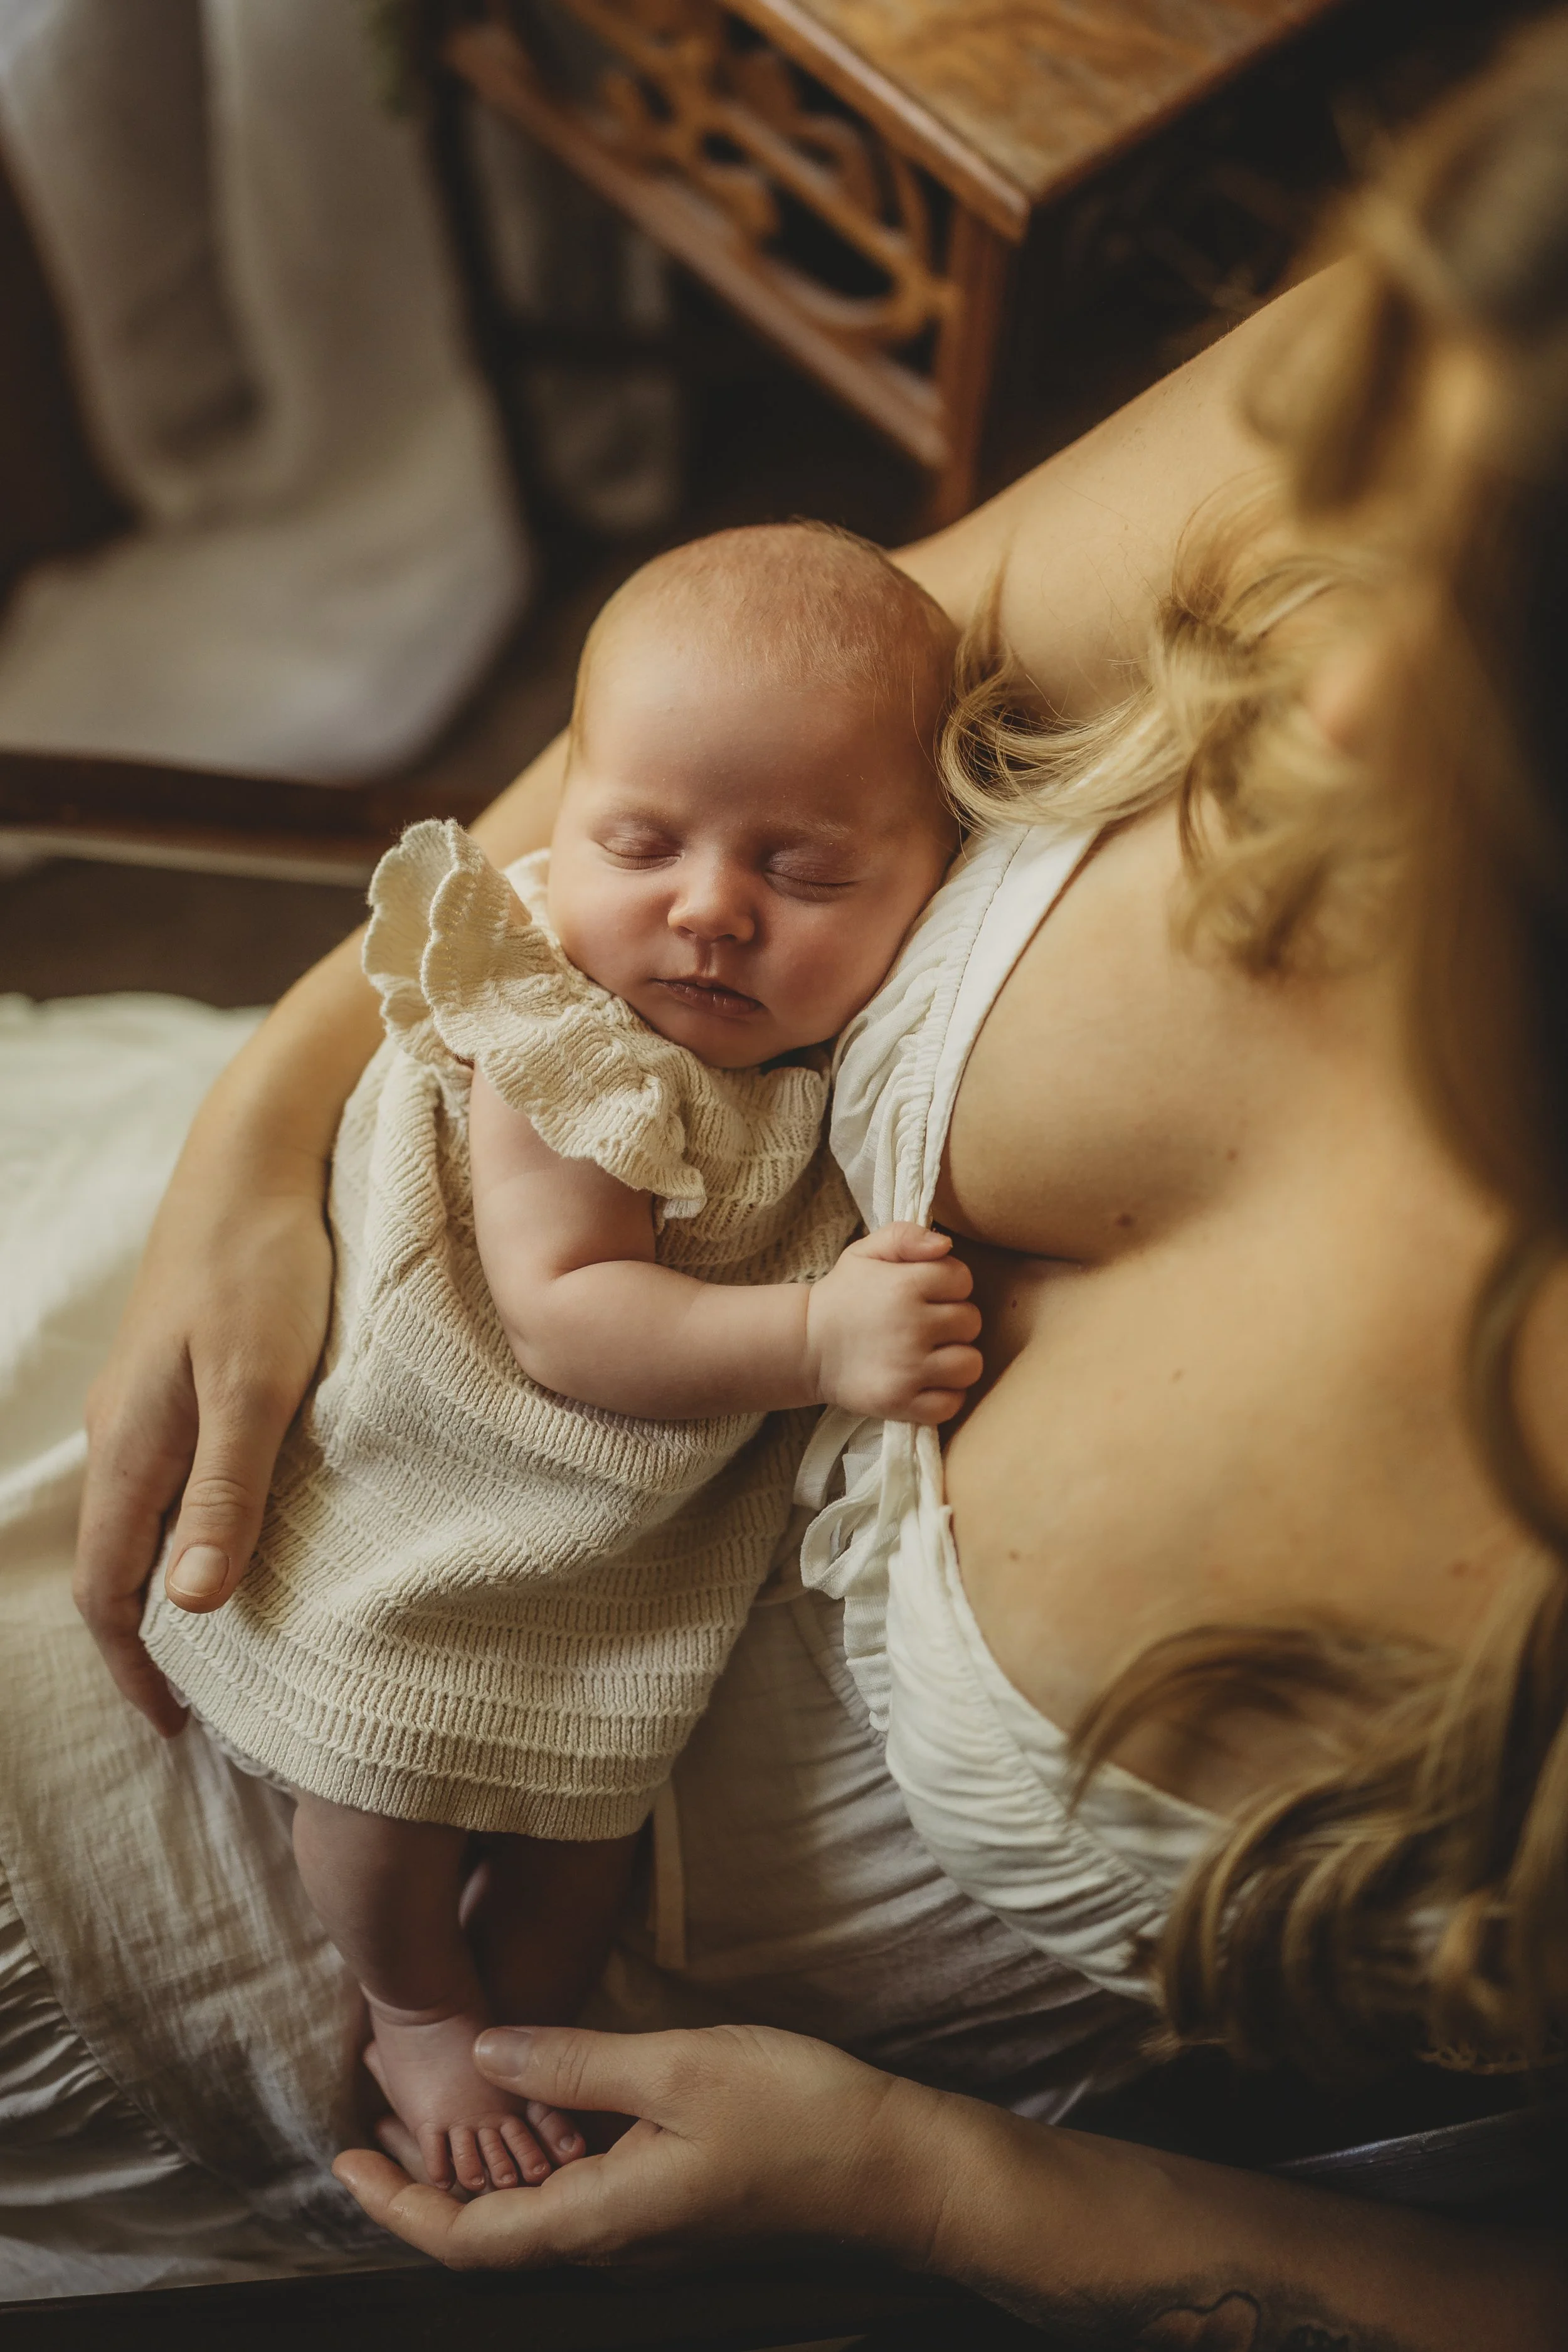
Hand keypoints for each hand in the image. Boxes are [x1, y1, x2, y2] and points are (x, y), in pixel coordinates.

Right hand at [75, 1173, 332, 1734]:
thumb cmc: (264, 1268)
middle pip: (118, 1563)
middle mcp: (121, 1432)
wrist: (255, 1160)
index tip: (178, 1728)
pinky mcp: (175, 1373)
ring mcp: (143, 1400)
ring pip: (140, 1518)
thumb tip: (192, 1606)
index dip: (138, 1667)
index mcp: (131, 1447)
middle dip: (150, 1639)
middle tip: (209, 1702)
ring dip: (169, 1582)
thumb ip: (227, 1493)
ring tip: (226, 1633)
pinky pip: (164, 1476)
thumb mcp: (258, 1386)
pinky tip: (235, 1532)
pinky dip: (187, 1527)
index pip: (110, 1590)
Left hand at [333, 2021, 952, 2270]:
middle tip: (377, 2108)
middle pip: (490, 2231)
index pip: (467, 2240)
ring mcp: (646, 2230)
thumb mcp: (679, 2069)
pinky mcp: (674, 2206)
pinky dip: (535, 2154)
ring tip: (437, 2097)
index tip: (344, 2162)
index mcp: (602, 2220)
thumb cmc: (797, 2117)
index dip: (396, 2208)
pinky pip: (580, 2194)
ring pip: (534, 2211)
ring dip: (478, 2165)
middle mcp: (614, 2242)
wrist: (894, 2170)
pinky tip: (538, 2104)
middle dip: (422, 2180)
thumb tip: (483, 2054)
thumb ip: (576, 2062)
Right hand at [804, 1225, 981, 1424]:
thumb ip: (905, 1236)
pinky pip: (951, 1404)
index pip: (962, 1279)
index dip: (950, 1284)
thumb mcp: (864, 1253)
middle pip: (971, 1322)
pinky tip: (928, 1382)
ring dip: (957, 1360)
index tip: (929, 1293)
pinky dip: (946, 1396)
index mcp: (905, 1286)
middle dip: (954, 1320)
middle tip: (928, 1324)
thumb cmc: (842, 1296)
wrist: (806, 1346)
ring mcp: (908, 1369)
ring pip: (970, 1365)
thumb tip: (945, 1244)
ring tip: (933, 1355)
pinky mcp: (901, 1403)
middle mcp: (911, 1327)